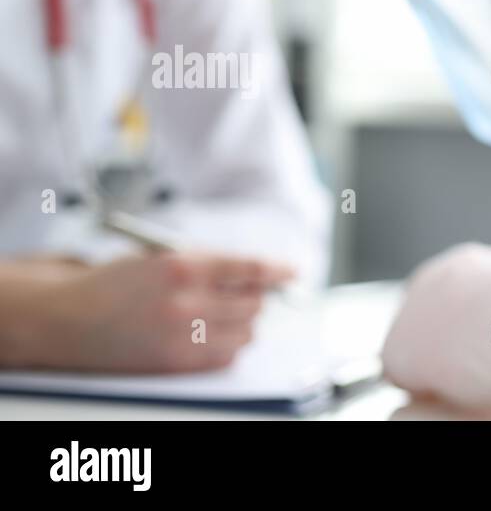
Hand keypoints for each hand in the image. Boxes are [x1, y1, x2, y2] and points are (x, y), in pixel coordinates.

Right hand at [22, 252, 292, 372]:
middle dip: (256, 297)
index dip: (276, 271)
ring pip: (246, 332)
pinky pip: (228, 357)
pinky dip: (229, 346)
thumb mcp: (159, 259)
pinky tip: (211, 337)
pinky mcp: (178, 362)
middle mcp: (187, 301)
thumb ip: (207, 266)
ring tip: (221, 316)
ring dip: (243, 323)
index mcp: (182, 266)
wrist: (67, 319)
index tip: (292, 273)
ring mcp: (184, 335)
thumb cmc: (114, 285)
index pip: (249, 268)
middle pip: (254, 303)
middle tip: (250, 295)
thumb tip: (257, 276)